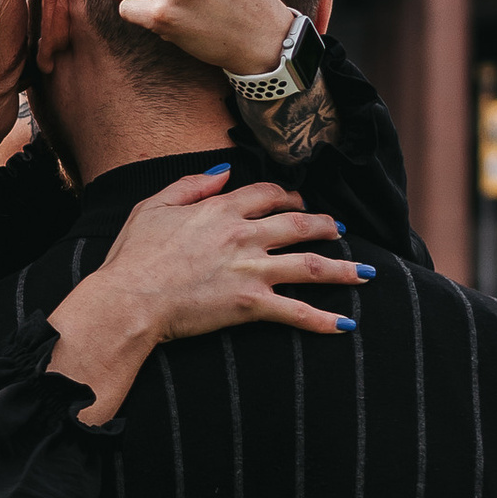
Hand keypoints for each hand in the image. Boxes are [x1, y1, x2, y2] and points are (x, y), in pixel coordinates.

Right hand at [45, 171, 371, 424]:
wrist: (129, 299)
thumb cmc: (133, 256)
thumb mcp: (153, 205)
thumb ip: (191, 185)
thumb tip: (222, 171)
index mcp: (221, 209)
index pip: (266, 194)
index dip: (286, 194)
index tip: (296, 199)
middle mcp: (243, 235)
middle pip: (299, 224)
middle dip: (326, 225)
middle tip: (341, 228)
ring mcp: (250, 269)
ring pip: (311, 265)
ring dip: (344, 269)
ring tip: (367, 272)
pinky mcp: (250, 304)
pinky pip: (295, 312)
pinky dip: (323, 320)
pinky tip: (346, 326)